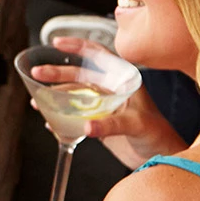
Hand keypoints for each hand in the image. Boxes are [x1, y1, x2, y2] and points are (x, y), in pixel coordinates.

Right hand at [31, 38, 174, 162]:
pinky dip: (61, 118)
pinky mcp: (98, 122)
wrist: (161, 157)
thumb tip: (86, 125)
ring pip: (73, 96)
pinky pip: (74, 116)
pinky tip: (49, 123)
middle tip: (37, 73)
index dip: (77, 46)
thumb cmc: (158, 134)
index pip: (98, 55)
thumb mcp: (136, 124)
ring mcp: (103, 106)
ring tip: (37, 101)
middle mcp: (111, 89)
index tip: (57, 43)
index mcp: (123, 79)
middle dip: (57, 73)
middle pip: (79, 75)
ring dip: (54, 97)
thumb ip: (111, 124)